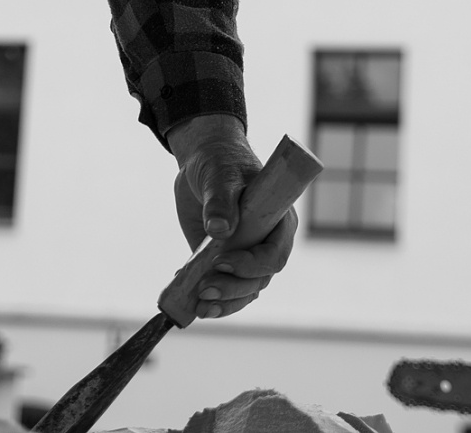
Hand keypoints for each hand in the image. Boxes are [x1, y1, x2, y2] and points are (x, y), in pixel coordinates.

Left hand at [166, 115, 296, 319]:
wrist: (204, 165)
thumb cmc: (221, 164)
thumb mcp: (221, 176)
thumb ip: (221, 201)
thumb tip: (219, 230)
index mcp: (277, 221)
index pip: (274, 255)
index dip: (252, 265)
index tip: (222, 261)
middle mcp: (265, 243)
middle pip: (258, 280)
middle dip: (232, 289)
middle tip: (204, 288)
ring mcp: (246, 256)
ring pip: (244, 291)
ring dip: (223, 303)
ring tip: (199, 305)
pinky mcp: (225, 263)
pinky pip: (226, 290)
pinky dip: (213, 301)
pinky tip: (192, 303)